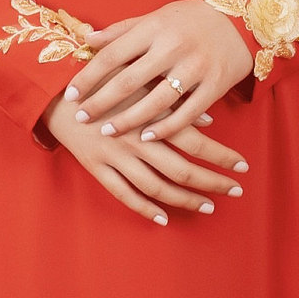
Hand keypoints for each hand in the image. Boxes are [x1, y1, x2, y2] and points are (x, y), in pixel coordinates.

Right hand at [42, 91, 248, 227]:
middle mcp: (136, 139)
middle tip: (235, 191)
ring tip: (207, 206)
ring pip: (157, 187)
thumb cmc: (104, 79)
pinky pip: (124, 194)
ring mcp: (116, 157)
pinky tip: (163, 218)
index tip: (242, 166)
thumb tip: (209, 122)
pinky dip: (145, 208)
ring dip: (185, 200)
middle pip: (182, 170)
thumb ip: (174, 102)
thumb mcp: (141, 82)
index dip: (221, 156)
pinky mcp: (97, 167)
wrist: (56, 88)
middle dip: (212, 182)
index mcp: (150, 115)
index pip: (196, 142)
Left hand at [63, 0, 255, 145]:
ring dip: (129, 120)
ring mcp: (195, 67)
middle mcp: (173, 46)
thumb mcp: (155, 17)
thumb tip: (87, 38)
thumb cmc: (189, 20)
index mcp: (154, 27)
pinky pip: (187, 113)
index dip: (89, 76)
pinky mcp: (215, 85)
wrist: (240, 20)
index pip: (113, 54)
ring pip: (156, 101)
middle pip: (129, 80)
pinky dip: (165, 127)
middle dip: (101, 102)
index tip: (70, 95)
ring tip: (108, 132)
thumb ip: (122, 30)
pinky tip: (146, 136)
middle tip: (81, 119)